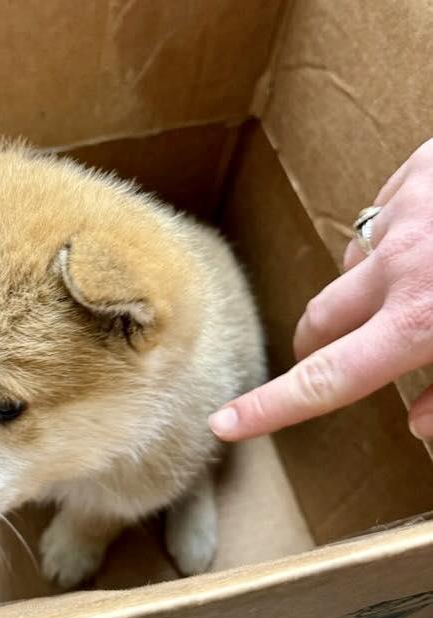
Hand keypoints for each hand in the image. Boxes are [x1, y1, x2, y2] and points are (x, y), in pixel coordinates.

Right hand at [209, 138, 432, 441]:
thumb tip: (420, 425)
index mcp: (423, 319)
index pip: (327, 381)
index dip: (271, 407)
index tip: (225, 422)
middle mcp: (397, 267)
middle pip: (318, 321)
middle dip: (315, 345)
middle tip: (329, 355)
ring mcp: (402, 214)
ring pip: (351, 267)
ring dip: (366, 288)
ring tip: (414, 283)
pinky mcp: (416, 172)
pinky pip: (380, 216)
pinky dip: (394, 236)